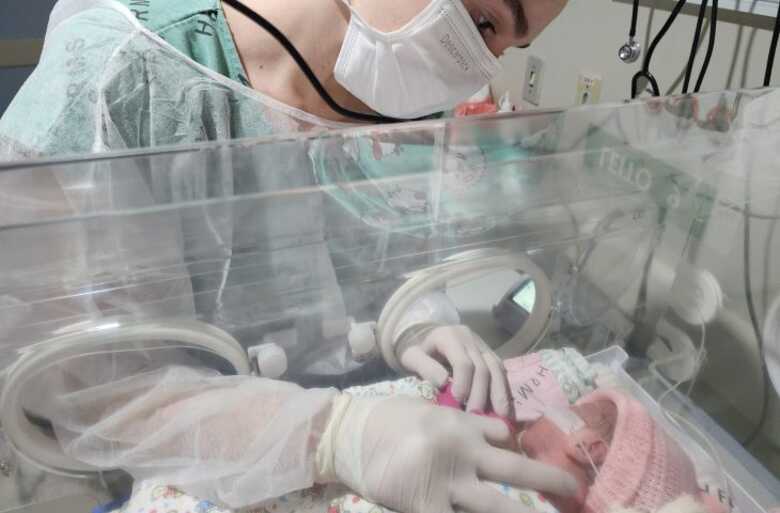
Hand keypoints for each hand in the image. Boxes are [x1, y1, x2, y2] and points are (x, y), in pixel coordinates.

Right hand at [319, 395, 577, 512]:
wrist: (350, 431)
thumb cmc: (388, 418)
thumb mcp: (430, 408)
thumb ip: (464, 422)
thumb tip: (498, 434)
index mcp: (463, 425)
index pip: (505, 437)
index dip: (524, 450)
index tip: (544, 464)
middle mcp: (463, 452)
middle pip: (516, 467)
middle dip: (550, 479)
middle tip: (575, 489)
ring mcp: (447, 481)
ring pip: (497, 504)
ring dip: (523, 511)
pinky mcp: (426, 504)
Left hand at [397, 325, 510, 416]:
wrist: (425, 337)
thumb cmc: (418, 352)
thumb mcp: (412, 357)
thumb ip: (424, 367)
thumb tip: (443, 382)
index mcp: (449, 336)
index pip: (463, 362)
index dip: (463, 383)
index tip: (457, 402)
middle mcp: (469, 338)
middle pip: (482, 366)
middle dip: (480, 393)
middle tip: (475, 415)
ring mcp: (482, 345)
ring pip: (496, 368)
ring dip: (498, 393)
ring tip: (499, 415)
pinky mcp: (490, 353)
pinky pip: (501, 370)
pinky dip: (503, 389)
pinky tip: (503, 407)